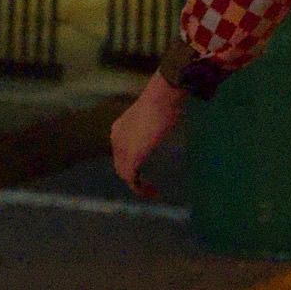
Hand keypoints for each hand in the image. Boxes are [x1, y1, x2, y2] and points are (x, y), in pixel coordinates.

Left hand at [111, 71, 186, 196]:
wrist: (161, 98)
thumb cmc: (165, 98)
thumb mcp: (157, 111)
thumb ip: (159, 119)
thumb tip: (174, 117)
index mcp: (119, 128)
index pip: (121, 151)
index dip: (131, 162)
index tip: (147, 168)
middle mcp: (116, 139)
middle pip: (121, 165)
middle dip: (133, 177)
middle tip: (150, 185)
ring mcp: (122, 149)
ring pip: (125, 174)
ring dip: (138, 186)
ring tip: (153, 192)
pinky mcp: (131, 158)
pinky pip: (132, 180)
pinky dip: (141, 189)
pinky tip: (153, 192)